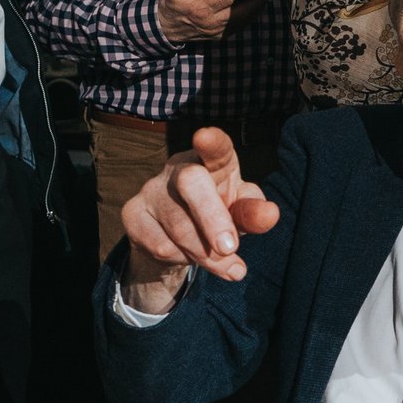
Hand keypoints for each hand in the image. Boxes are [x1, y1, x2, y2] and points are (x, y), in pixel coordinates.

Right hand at [118, 127, 279, 310]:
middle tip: (230, 248)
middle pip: (191, 183)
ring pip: (178, 226)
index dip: (212, 142)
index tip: (205, 137)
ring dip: (206, 254)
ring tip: (225, 265)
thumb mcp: (240, 214)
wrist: (176, 240)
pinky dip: (182, 260)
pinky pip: (161, 245)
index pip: (215, 148)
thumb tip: (270, 214)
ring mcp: (151, 189)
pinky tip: (188, 256)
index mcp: (211, 161)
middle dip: (212, 219)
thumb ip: (254, 213)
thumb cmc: (218, 216)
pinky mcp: (132, 214)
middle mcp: (179, 168)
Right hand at [157, 0, 270, 42]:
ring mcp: (217, 32)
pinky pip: (240, 26)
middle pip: (241, 10)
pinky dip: (251, 15)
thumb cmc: (172, 6)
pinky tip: (258, 5)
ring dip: (257, 7)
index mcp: (201, 10)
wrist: (166, 28)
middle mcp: (212, 23)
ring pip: (243, 19)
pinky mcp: (220, 36)